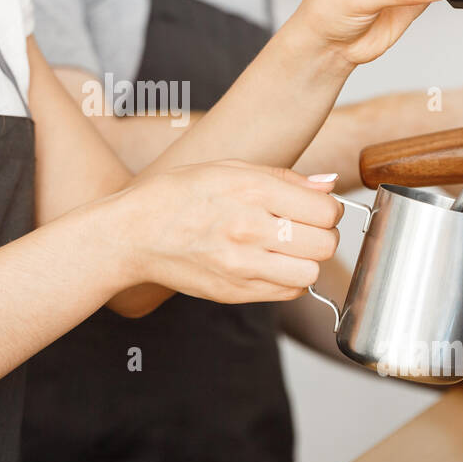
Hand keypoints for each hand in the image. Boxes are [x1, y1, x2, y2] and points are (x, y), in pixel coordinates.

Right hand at [119, 161, 342, 303]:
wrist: (133, 234)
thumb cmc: (177, 195)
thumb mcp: (228, 169)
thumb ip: (284, 178)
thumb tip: (328, 185)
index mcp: (251, 191)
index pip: (326, 210)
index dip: (329, 209)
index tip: (316, 208)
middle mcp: (249, 229)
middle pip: (325, 244)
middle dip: (323, 235)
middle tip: (304, 228)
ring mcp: (241, 265)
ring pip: (311, 273)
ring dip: (308, 261)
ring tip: (289, 248)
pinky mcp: (234, 292)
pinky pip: (288, 292)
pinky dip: (290, 280)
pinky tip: (272, 264)